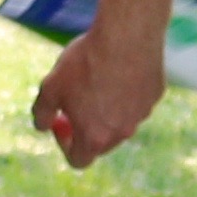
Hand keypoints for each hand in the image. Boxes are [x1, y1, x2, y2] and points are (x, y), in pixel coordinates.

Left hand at [29, 24, 165, 169]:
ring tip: (96, 78)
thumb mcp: (50, 88)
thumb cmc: (84, 63)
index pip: (78, 160)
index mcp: (94, 137)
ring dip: (106, 109)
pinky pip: (136, 101)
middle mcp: (122, 133)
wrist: (125, 36)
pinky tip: (116, 67)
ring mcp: (142, 115)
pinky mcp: (154, 96)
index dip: (64, 144)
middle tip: (75, 101)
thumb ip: (41, 113)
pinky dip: (125, 92)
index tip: (61, 121)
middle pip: (101, 143)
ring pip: (120, 122)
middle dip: (86, 128)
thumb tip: (41, 125)